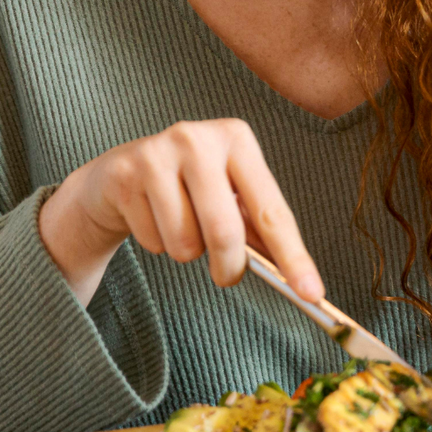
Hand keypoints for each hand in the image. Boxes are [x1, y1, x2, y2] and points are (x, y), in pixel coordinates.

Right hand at [39, 118, 322, 304]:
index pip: (272, 210)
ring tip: (179, 227)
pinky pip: (153, 240)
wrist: (119, 175)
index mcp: (237, 139)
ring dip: (186, 252)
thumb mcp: (229, 197)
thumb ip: (260, 230)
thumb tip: (298, 278)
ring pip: (185, 242)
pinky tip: (150, 218)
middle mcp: (198, 138)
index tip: (312, 293)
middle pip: (225, 231)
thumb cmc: (189, 189)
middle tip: (226, 276)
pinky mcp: (125, 174)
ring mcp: (157, 153)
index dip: (294, 257)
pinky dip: (156, 244)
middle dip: (228, 267)